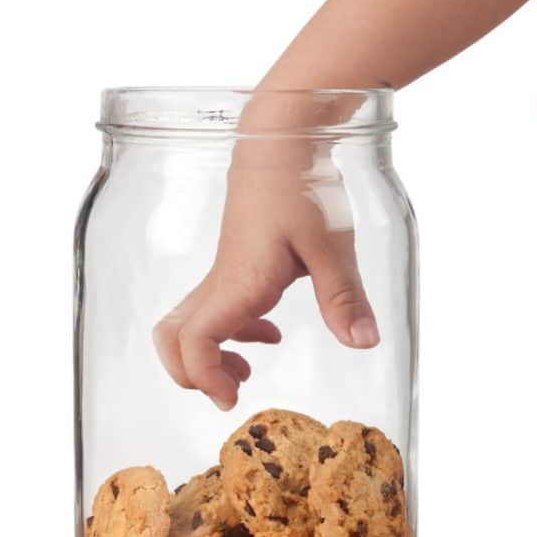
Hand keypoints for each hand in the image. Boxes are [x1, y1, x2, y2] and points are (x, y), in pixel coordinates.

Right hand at [152, 135, 378, 410]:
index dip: (204, 377)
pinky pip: (214, 307)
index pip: (196, 340)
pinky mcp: (236, 261)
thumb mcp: (332, 244)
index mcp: (241, 282)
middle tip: (230, 392)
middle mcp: (223, 280)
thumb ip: (345, 297)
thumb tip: (363, 343)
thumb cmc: (302, 183)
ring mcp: (224, 270)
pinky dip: (230, 331)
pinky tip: (268, 330)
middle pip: (172, 337)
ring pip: (188, 323)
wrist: (282, 138)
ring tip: (246, 371)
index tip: (233, 399)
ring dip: (208, 355)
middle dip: (190, 374)